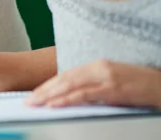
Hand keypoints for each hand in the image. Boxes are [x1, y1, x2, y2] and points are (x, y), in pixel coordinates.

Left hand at [25, 59, 160, 107]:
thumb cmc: (140, 86)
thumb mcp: (113, 82)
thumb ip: (93, 85)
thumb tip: (72, 96)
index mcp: (97, 65)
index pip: (66, 74)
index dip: (48, 84)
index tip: (34, 93)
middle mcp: (98, 67)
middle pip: (64, 78)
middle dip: (44, 90)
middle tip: (29, 100)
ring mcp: (105, 77)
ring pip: (70, 85)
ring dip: (50, 95)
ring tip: (36, 103)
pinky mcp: (112, 88)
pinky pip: (85, 95)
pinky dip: (67, 99)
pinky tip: (55, 104)